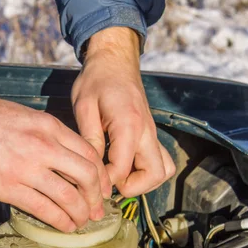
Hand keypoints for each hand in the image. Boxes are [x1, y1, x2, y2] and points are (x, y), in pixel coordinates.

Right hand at [0, 64, 111, 231]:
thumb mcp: (22, 116)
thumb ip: (43, 134)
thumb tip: (58, 156)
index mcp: (48, 126)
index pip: (88, 153)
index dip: (100, 175)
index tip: (101, 188)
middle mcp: (44, 146)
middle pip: (87, 176)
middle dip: (96, 197)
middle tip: (97, 210)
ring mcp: (27, 168)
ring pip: (69, 196)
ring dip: (81, 213)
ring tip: (82, 222)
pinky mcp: (7, 187)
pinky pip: (44, 209)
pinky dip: (60, 221)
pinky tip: (64, 226)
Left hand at [71, 27, 174, 195]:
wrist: (115, 60)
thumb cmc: (96, 80)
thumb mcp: (84, 106)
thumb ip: (90, 138)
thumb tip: (92, 168)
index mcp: (128, 125)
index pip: (122, 169)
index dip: (104, 181)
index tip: (88, 178)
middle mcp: (147, 132)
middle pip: (155, 175)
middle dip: (131, 187)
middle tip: (108, 181)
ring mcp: (152, 134)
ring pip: (163, 171)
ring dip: (143, 181)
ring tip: (118, 177)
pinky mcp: (151, 135)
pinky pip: (161, 161)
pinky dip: (147, 172)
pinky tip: (125, 167)